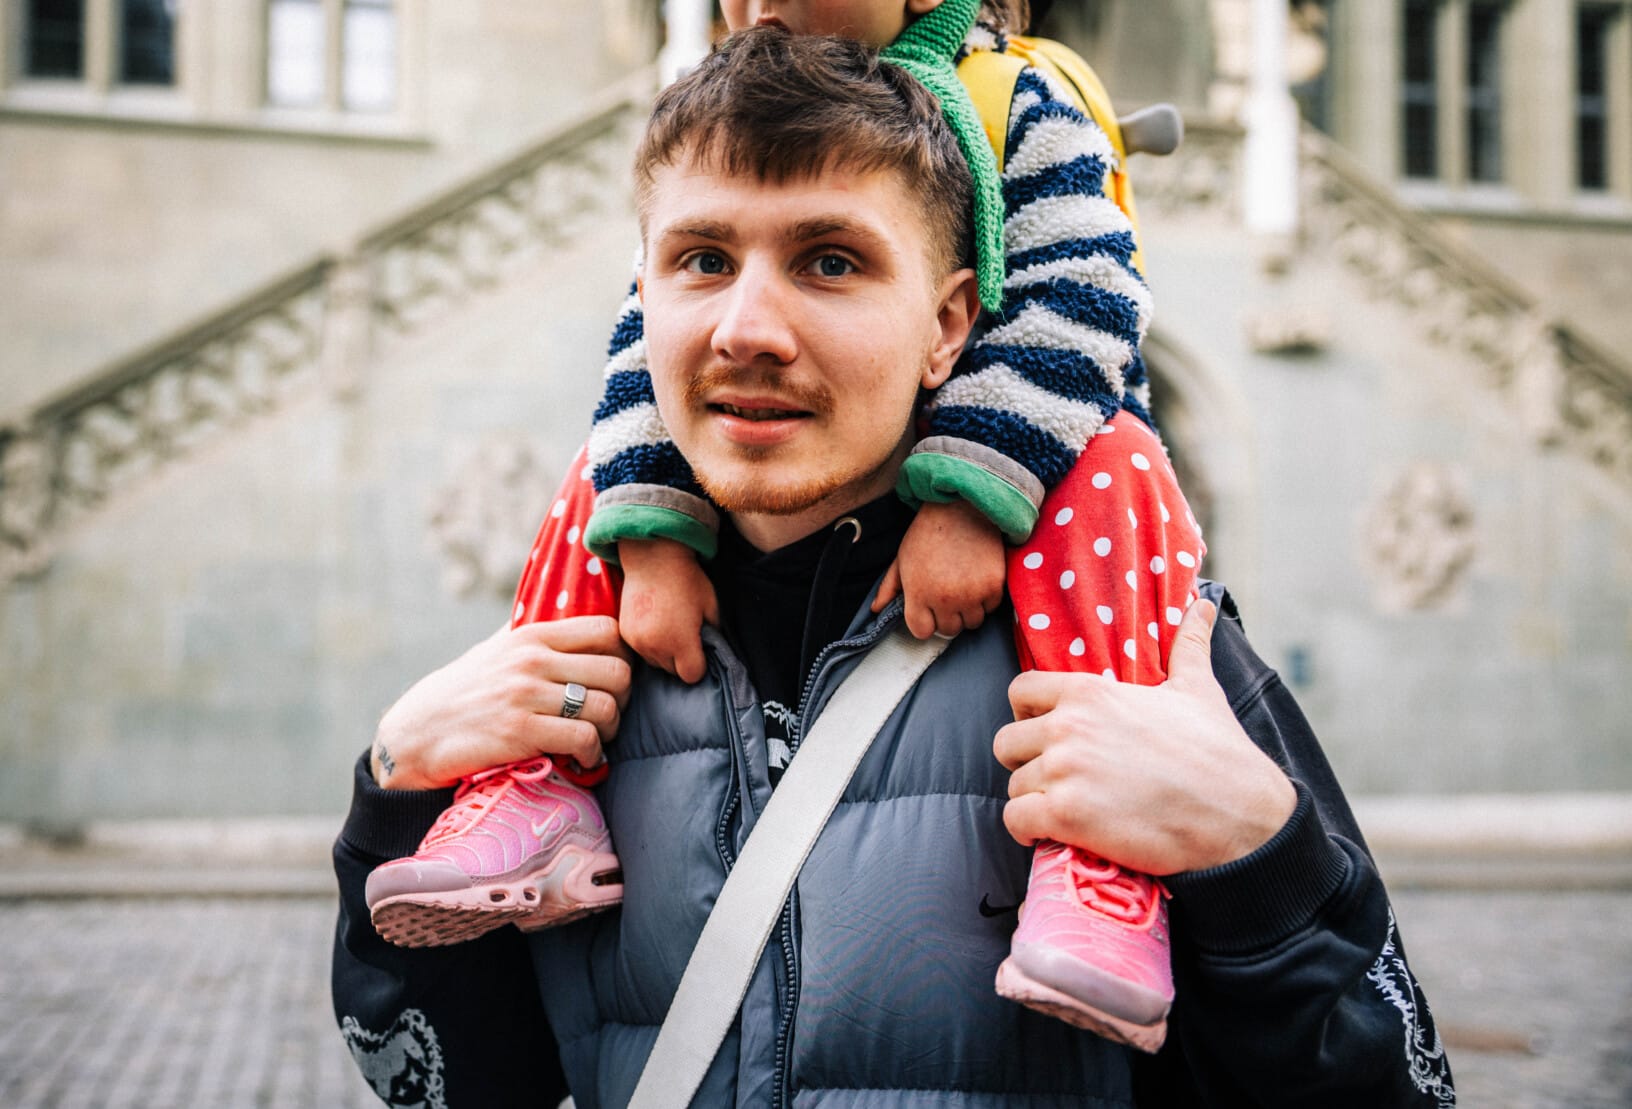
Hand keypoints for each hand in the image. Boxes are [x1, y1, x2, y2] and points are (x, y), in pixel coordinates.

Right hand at [371, 616, 631, 789]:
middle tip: (609, 714)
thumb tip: (565, 611)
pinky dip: (593, 754)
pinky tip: (581, 759)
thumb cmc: (464, 692)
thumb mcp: (496, 650)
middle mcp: (531, 660)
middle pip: (618, 671)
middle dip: (624, 698)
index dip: (623, 656)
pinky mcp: (520, 733)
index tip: (613, 679)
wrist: (416, 734)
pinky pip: (583, 739)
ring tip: (596, 738)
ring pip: (606, 707)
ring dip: (610, 730)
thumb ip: (531, 635)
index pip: (607, 630)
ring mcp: (525, 696)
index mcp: (532, 635)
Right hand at [617, 538, 719, 683]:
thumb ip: (713, 635)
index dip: (699, 665)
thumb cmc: (688, 580)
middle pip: (673, 672)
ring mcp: (637, 641)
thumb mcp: (711, 607)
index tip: (700, 649)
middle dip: (682, 660)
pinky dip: (650, 645)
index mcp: (680, 641)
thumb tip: (711, 651)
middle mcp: (656, 646)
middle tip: (686, 637)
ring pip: (656, 664)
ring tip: (670, 630)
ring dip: (665, 655)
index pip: (692, 675)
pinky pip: (641, 652)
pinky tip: (656, 626)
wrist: (653, 558)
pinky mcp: (625, 634)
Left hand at [872, 499, 1005, 638]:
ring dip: (968, 611)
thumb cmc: (927, 532)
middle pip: (949, 630)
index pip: (922, 632)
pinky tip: (978, 580)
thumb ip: (888, 588)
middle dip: (946, 617)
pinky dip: (986, 599)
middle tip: (947, 596)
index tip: (928, 610)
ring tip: (963, 589)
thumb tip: (876, 609)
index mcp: (918, 594)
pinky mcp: (994, 585)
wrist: (961, 507)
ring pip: (972, 623)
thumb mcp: (901, 558)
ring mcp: (971, 594)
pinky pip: (991, 608)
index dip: (924, 622)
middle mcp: (945, 599)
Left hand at [993, 601, 1296, 875]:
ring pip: (1014, 786)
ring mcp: (1063, 771)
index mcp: (1089, 692)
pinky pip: (1015, 821)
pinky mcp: (1065, 816)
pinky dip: (1029, 832)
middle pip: (1006, 742)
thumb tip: (1203, 604)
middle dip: (1027, 762)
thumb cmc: (1218, 752)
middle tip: (1058, 781)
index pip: (1020, 692)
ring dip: (1035, 801)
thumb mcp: (1198, 690)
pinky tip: (1054, 835)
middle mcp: (1067, 727)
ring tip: (1068, 811)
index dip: (1028, 715)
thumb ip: (1187, 645)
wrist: (1239, 815)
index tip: (1049, 736)